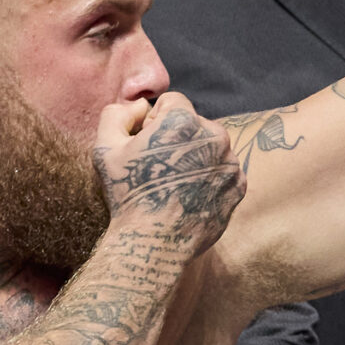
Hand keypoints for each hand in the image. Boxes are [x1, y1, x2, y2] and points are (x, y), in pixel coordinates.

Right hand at [97, 92, 243, 252]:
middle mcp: (215, 136)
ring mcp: (230, 162)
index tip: (146, 144)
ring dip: (195, 157)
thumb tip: (140, 106)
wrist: (155, 243)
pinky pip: (223, 170)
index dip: (155, 120)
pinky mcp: (239, 185)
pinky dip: (209, 178)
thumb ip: (118, 114)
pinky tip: (190, 196)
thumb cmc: (128, 194)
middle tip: (159, 168)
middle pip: (194, 124)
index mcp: (184, 121)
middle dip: (177, 138)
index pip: (172, 102)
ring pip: (210, 147)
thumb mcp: (105, 148)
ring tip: (174, 184)